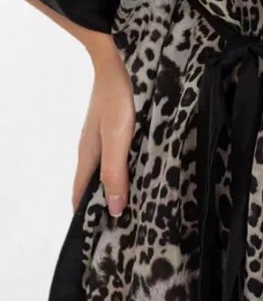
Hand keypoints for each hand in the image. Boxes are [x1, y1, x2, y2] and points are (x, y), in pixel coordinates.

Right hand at [72, 43, 134, 216]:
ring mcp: (103, 138)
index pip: (81, 195)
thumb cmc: (116, 100)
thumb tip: (114, 209)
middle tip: (128, 227)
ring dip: (118, 188)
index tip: (103, 237)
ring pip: (107, 171)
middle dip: (106, 205)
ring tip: (139, 206)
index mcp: (88, 157)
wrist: (115, 62)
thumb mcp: (118, 139)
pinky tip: (144, 173)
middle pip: (94, 185)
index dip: (88, 216)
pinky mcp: (116, 128)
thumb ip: (115, 172)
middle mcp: (92, 150)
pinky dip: (127, 170)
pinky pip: (119, 157)